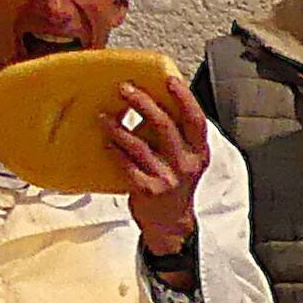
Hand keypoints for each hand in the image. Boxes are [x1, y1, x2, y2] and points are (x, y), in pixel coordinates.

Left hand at [102, 67, 213, 256]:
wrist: (169, 223)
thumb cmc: (174, 184)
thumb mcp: (185, 159)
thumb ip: (176, 135)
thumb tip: (155, 102)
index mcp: (198, 153)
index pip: (195, 119)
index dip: (184, 98)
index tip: (169, 80)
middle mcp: (185, 164)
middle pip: (164, 126)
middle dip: (143, 103)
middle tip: (125, 89)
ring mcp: (167, 178)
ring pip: (139, 145)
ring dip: (118, 127)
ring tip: (103, 116)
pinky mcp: (148, 190)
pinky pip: (127, 166)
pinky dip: (115, 152)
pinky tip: (106, 142)